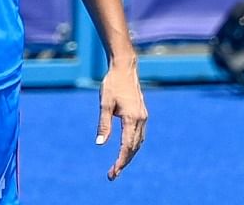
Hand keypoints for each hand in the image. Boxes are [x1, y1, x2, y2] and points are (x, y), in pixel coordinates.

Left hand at [97, 61, 147, 179]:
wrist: (125, 69)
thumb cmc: (112, 84)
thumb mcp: (104, 104)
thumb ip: (103, 124)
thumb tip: (100, 143)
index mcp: (132, 119)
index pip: (127, 147)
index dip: (120, 161)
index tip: (113, 172)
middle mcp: (141, 120)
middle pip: (134, 148)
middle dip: (124, 162)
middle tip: (112, 175)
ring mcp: (143, 118)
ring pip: (138, 143)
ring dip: (129, 155)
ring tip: (118, 166)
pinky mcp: (142, 115)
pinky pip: (139, 136)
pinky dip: (133, 146)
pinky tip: (126, 151)